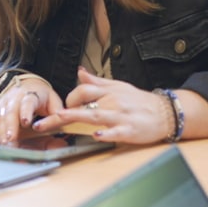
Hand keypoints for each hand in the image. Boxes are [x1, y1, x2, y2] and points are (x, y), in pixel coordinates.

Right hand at [0, 77, 62, 143]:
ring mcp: (4, 103)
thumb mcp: (53, 101)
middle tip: (11, 139)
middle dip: (10, 126)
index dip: (26, 111)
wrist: (27, 86)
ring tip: (3, 145)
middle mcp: (15, 98)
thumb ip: (57, 114)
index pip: (28, 102)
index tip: (26, 122)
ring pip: (0, 117)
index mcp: (31, 94)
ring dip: (1, 131)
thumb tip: (61, 126)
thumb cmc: (42, 97)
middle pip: (11, 111)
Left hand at [33, 68, 168, 143]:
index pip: (83, 90)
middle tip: (41, 124)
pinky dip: (106, 133)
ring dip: (76, 117)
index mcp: (108, 91)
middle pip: (83, 103)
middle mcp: (112, 101)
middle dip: (60, 114)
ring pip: (95, 115)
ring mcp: (120, 116)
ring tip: (59, 119)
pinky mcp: (130, 130)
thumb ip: (97, 81)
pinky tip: (96, 135)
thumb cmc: (139, 101)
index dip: (68, 99)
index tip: (59, 110)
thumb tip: (79, 71)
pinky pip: (116, 131)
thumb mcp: (118, 86)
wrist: (167, 112)